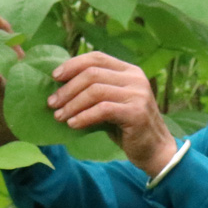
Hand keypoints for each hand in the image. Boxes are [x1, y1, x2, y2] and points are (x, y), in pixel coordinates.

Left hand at [46, 51, 177, 177]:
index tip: (54, 77)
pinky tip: (73, 124)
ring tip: (59, 116)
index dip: (73, 64)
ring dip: (72, 104)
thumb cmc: (127, 127)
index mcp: (130, 71)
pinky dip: (83, 117)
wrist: (154, 150)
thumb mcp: (112, 102)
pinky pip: (102, 110)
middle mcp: (136, 78)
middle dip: (67, 89)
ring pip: (95, 91)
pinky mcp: (136, 112)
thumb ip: (95, 90)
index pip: (97, 57)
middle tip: (52, 103)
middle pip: (92, 74)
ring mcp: (138, 94)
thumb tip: (60, 85)